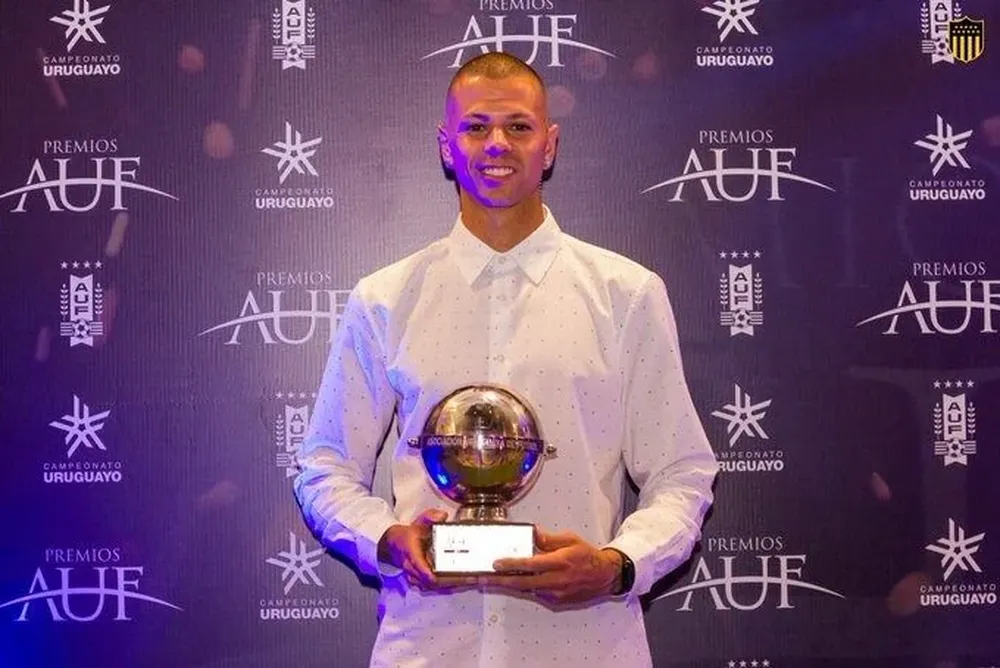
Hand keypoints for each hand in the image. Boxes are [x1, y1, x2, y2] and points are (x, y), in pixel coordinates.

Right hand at [377, 508, 477, 589]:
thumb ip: (429, 517)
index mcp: (411, 555)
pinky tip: (470, 581)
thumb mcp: (418, 522)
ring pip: (439, 587)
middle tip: (475, 576)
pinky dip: (455, 585)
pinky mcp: (426, 583)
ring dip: (458, 584)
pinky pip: (441, 587)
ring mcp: (419, 579)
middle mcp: (414, 570)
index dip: (428, 573)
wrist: (396, 547)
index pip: (419, 567)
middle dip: (455, 580)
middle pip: (434, 581)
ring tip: (478, 579)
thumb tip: (441, 516)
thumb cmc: (408, 537)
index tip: (439, 576)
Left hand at [488, 529, 621, 604]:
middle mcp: (556, 580)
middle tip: (482, 579)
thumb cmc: (587, 556)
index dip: (512, 565)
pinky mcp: (556, 601)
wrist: (604, 576)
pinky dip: (523, 588)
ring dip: (508, 585)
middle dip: (500, 581)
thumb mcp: (570, 539)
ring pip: (526, 590)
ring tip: (491, 580)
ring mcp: (556, 593)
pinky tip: (512, 582)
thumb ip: (549, 539)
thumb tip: (533, 533)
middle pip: (523, 583)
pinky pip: (535, 593)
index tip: (496, 564)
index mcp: (559, 562)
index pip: (531, 564)